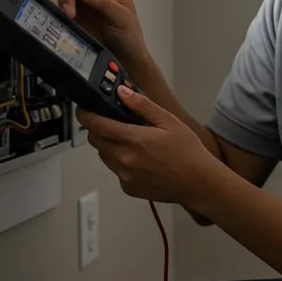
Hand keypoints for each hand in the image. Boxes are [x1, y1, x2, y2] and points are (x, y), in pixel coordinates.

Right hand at [55, 0, 149, 66]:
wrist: (124, 57)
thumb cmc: (130, 35)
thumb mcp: (120, 17)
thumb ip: (102, 1)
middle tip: (69, 4)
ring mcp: (87, 2)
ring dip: (65, 1)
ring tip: (70, 14)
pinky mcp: (79, 14)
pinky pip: (66, 6)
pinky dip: (63, 9)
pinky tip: (68, 17)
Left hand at [78, 86, 220, 205]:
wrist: (198, 183)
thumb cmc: (187, 151)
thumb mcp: (169, 121)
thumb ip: (142, 105)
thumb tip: (121, 92)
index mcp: (133, 139)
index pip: (97, 125)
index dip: (86, 115)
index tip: (83, 110)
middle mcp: (124, 159)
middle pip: (96, 141)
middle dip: (98, 129)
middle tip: (112, 123)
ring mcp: (125, 176)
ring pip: (105, 156)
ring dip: (109, 146)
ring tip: (130, 141)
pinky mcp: (128, 188)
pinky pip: (116, 171)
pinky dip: (120, 162)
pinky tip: (139, 160)